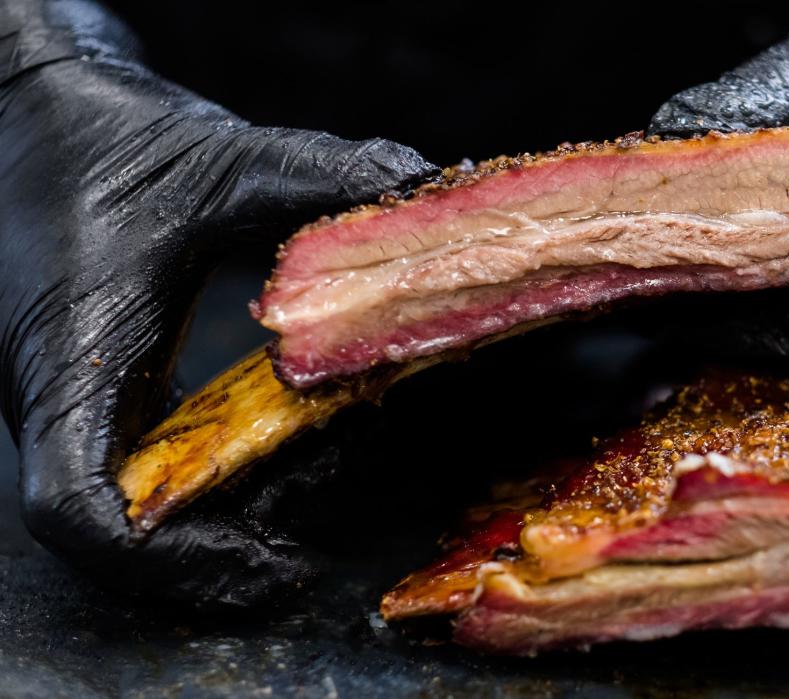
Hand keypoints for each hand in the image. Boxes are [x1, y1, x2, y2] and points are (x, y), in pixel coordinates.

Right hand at [0, 0, 437, 607]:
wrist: (30, 114)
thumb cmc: (106, 138)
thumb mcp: (222, 161)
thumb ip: (323, 176)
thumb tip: (424, 188)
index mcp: (66, 353)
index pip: (75, 505)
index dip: (164, 557)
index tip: (260, 560)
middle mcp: (51, 394)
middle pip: (98, 536)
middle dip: (191, 569)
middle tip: (287, 570)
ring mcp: (61, 397)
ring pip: (105, 517)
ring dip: (186, 547)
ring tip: (275, 553)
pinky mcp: (81, 388)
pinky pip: (115, 477)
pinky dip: (177, 506)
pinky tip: (245, 493)